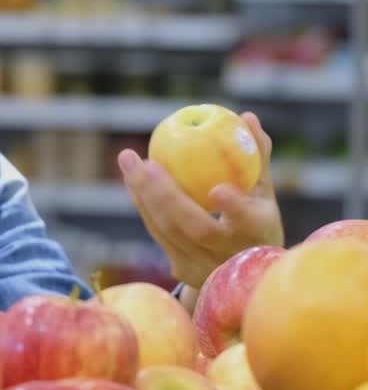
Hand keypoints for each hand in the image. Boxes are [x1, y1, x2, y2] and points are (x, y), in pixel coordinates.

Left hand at [117, 112, 283, 288]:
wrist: (243, 273)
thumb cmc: (255, 218)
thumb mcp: (261, 190)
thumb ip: (256, 155)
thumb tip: (246, 116)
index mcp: (259, 232)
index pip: (248, 221)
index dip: (235, 207)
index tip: (218, 189)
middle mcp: (231, 254)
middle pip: (195, 227)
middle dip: (165, 193)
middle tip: (144, 161)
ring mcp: (204, 266)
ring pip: (167, 230)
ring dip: (143, 194)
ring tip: (128, 161)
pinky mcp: (182, 270)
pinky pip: (156, 232)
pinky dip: (143, 204)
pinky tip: (132, 180)